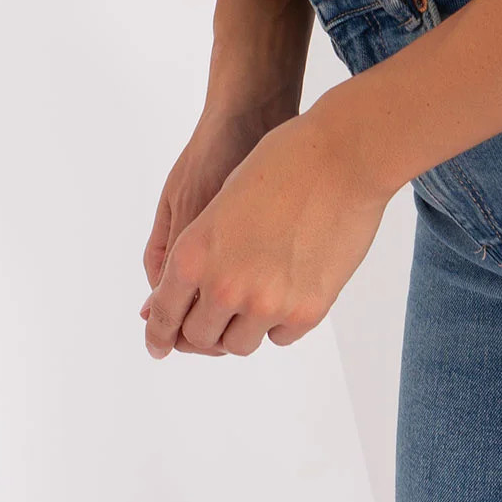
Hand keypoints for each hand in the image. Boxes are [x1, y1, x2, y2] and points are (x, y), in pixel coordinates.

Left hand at [141, 97, 294, 355]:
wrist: (343, 156)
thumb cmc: (282, 161)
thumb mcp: (221, 199)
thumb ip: (198, 250)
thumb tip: (184, 292)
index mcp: (194, 254)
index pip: (164, 314)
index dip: (158, 334)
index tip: (159, 345)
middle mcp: (224, 285)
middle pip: (199, 336)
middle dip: (201, 329)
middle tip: (211, 319)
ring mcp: (266, 303)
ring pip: (239, 343)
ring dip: (239, 327)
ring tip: (252, 299)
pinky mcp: (306, 310)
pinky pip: (280, 336)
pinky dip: (277, 322)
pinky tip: (285, 291)